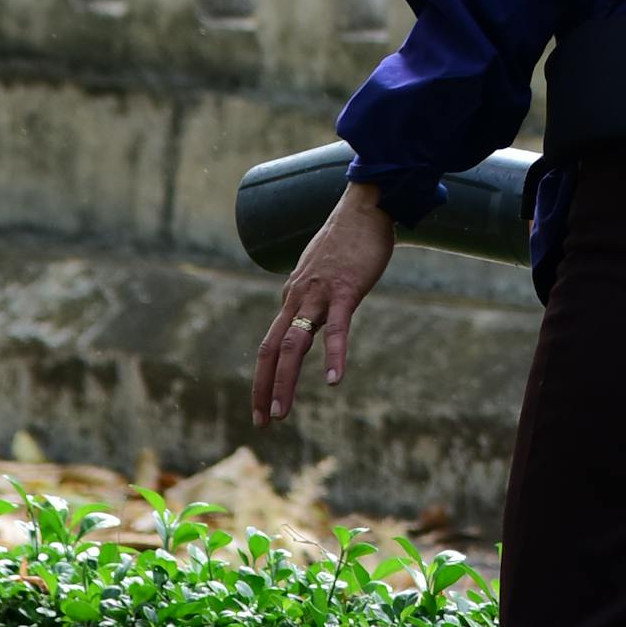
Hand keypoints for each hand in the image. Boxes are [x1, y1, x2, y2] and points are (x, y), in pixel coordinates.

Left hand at [252, 181, 395, 425]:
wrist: (365, 204)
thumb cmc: (348, 238)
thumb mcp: (321, 270)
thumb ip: (312, 294)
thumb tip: (308, 315)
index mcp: (293, 295)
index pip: (270, 344)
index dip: (263, 378)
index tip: (261, 407)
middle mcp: (298, 296)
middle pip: (272, 349)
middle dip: (264, 387)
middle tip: (262, 422)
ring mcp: (319, 294)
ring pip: (294, 343)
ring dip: (285, 380)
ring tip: (281, 412)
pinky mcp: (345, 290)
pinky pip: (336, 328)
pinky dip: (333, 355)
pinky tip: (333, 380)